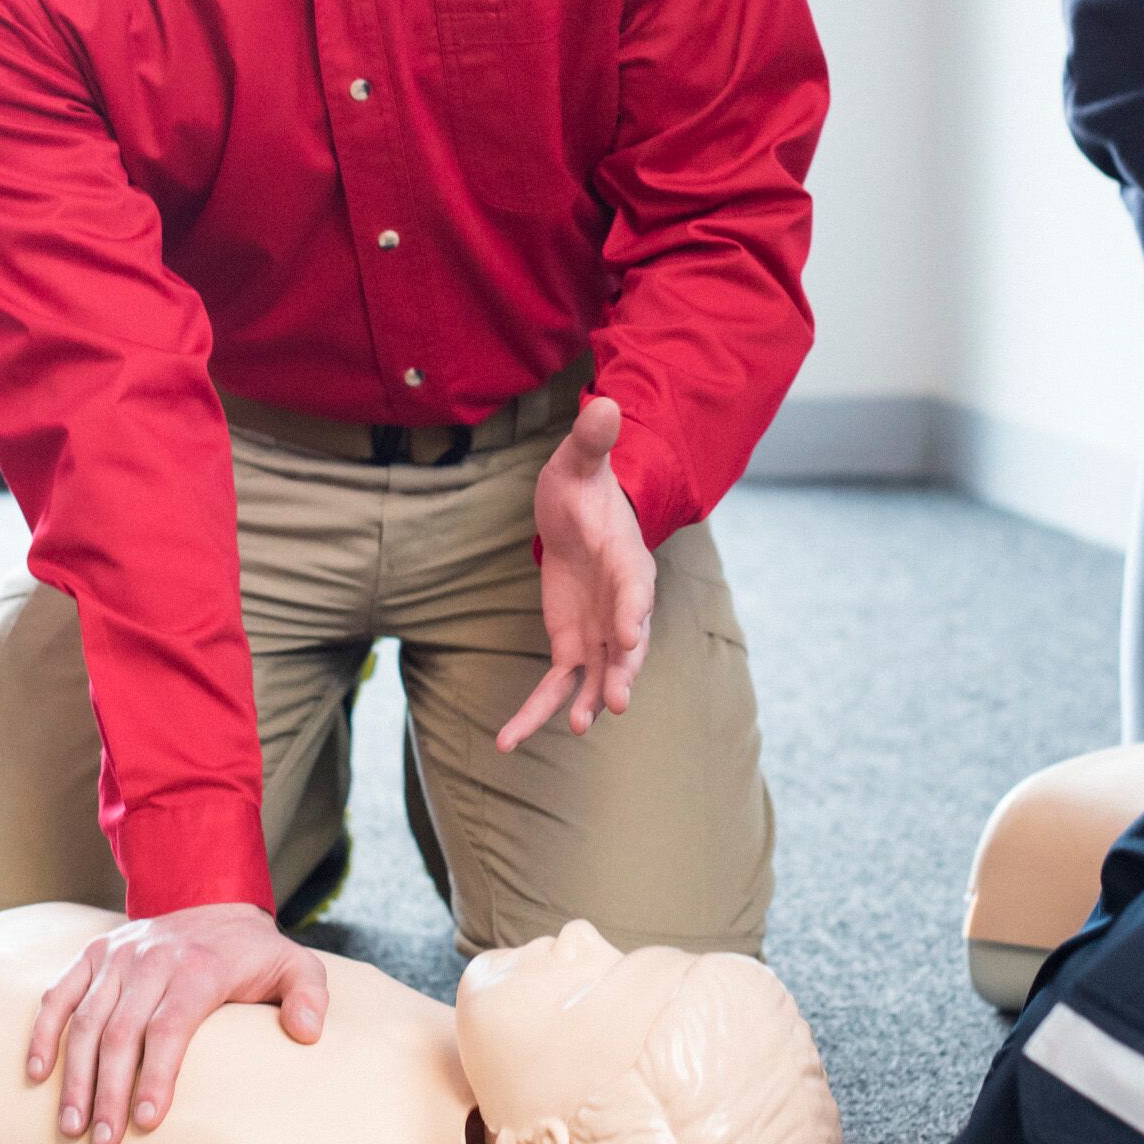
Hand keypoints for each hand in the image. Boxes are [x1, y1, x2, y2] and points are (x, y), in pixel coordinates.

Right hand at [26, 902, 327, 1143]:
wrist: (211, 898)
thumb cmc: (251, 951)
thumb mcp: (294, 964)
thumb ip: (309, 994)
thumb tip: (307, 1032)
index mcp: (199, 966)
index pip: (170, 1027)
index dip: (156, 1075)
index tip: (147, 1121)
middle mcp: (152, 959)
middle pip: (121, 1032)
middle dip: (108, 1091)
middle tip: (102, 1141)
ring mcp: (118, 957)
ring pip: (85, 1020)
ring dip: (74, 1075)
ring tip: (71, 1124)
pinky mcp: (93, 955)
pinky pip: (59, 994)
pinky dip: (43, 1032)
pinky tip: (38, 1074)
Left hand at [497, 396, 656, 750]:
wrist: (577, 513)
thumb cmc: (581, 484)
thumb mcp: (579, 460)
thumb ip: (592, 441)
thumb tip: (606, 401)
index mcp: (626, 558)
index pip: (635, 587)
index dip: (633, 612)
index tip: (630, 635)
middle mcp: (621, 602)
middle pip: (629, 641)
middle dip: (624, 671)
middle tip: (618, 702)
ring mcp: (599, 629)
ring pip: (599, 672)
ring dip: (591, 699)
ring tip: (581, 728)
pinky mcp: (571, 645)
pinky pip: (557, 685)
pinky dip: (537, 713)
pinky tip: (508, 742)